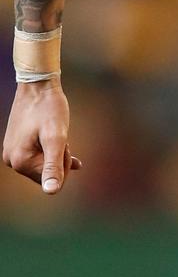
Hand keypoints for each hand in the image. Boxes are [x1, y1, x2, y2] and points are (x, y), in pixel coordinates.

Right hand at [2, 79, 80, 193]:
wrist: (38, 85)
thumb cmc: (50, 108)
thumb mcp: (57, 138)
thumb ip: (54, 165)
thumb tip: (51, 192)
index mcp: (20, 162)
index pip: (51, 179)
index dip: (65, 161)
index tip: (63, 140)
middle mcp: (12, 160)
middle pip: (46, 173)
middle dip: (60, 158)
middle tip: (60, 135)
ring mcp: (13, 152)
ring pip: (44, 163)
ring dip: (56, 152)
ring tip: (56, 133)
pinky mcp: (17, 144)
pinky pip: (37, 156)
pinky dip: (51, 152)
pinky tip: (67, 152)